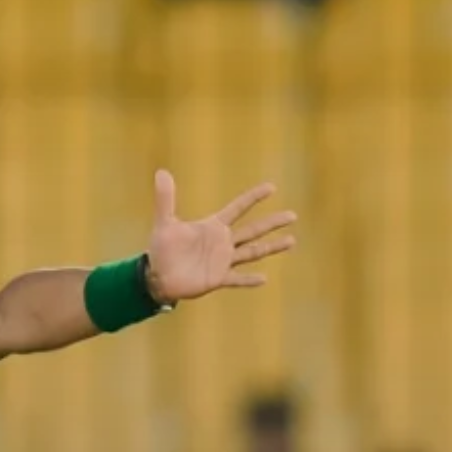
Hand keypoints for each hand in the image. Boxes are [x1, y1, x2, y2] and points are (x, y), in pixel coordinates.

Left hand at [142, 170, 298, 305]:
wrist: (159, 276)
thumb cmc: (161, 248)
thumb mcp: (164, 222)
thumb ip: (165, 199)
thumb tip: (161, 172)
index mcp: (213, 226)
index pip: (238, 208)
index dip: (253, 197)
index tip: (271, 187)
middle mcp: (223, 242)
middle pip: (253, 230)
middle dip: (272, 223)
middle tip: (293, 215)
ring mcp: (223, 260)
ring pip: (253, 252)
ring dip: (271, 247)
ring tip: (291, 240)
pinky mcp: (218, 278)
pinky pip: (237, 278)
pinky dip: (249, 279)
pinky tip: (264, 278)